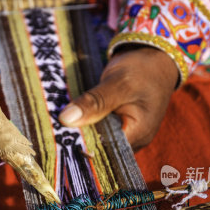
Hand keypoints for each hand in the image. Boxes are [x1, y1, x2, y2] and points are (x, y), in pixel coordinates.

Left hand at [58, 47, 178, 149]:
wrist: (157, 59)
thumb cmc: (143, 69)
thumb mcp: (118, 83)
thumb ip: (94, 102)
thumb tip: (66, 119)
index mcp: (137, 134)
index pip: (103, 150)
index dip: (80, 145)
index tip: (57, 136)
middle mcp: (133, 141)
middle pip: (100, 147)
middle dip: (78, 138)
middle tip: (52, 129)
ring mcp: (128, 135)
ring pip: (99, 139)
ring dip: (81, 130)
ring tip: (57, 123)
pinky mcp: (120, 126)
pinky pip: (101, 130)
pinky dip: (87, 123)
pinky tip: (71, 116)